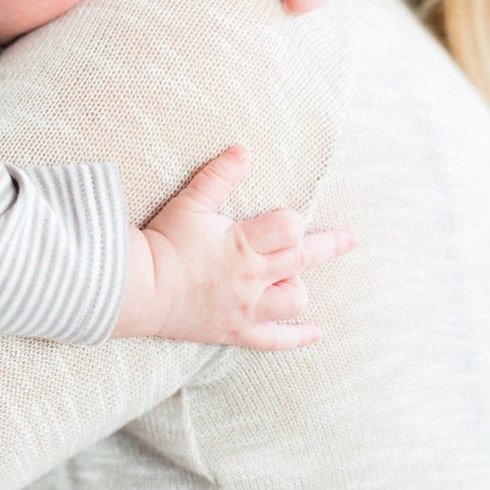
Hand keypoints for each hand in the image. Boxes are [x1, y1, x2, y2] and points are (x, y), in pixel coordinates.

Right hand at [114, 146, 355, 349]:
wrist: (139, 288)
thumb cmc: (164, 242)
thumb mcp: (190, 202)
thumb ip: (218, 176)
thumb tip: (243, 149)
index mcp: (243, 245)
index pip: (290, 229)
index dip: (291, 221)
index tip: (283, 219)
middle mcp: (252, 278)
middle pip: (303, 260)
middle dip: (329, 245)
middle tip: (350, 238)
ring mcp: (246, 308)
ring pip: (294, 300)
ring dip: (299, 287)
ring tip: (294, 276)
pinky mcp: (236, 331)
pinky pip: (275, 340)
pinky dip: (298, 337)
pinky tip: (316, 332)